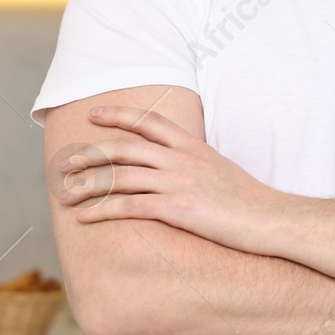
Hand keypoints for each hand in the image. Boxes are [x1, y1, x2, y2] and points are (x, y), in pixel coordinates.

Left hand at [54, 106, 278, 251]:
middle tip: (63, 163)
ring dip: (87, 185)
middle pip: (125, 148)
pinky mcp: (179, 209)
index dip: (119, 116)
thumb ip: (194, 163)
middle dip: (89, 153)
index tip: (95, 115)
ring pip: (120, 177)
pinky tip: (84, 218)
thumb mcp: (220, 170)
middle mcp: (183, 160)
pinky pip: (130, 206)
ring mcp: (180, 183)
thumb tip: (173, 167)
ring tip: (64, 195)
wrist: (271, 219)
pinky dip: (102, 211)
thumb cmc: (248, 201)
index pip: (151, 121)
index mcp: (193, 148)